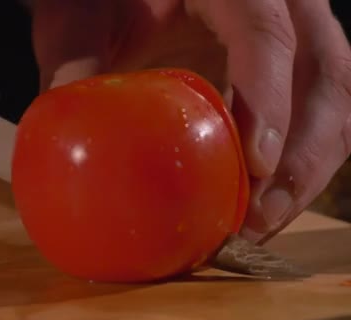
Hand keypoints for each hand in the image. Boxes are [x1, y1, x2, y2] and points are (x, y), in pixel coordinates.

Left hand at [27, 0, 350, 242]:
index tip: (257, 165)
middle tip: (260, 217)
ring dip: (310, 166)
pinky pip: (318, 110)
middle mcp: (276, 1)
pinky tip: (266, 200)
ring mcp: (290, 31)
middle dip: (303, 153)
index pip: (266, 31)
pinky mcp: (287, 65)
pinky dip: (301, 160)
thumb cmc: (99, 0)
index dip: (271, 98)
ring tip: (264, 221)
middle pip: (325, 71)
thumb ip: (75, 68)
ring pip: (335, 96)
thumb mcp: (79, 24)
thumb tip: (71, 146)